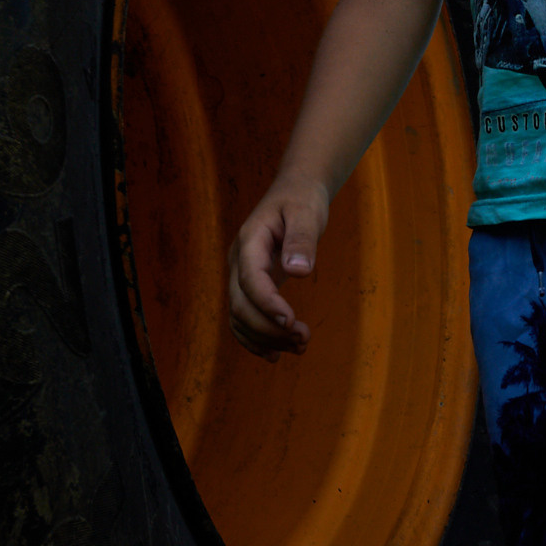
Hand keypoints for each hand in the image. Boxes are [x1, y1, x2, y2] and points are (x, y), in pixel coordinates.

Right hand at [227, 175, 329, 360]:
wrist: (294, 191)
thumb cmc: (302, 199)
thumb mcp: (307, 212)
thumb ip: (302, 239)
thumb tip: (299, 272)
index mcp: (250, 242)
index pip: (250, 281)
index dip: (267, 304)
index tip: (291, 321)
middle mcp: (239, 262)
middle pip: (240, 305)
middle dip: (269, 328)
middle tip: (303, 339)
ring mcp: (241, 275)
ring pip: (240, 317)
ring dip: (265, 338)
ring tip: (300, 346)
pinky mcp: (250, 285)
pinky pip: (243, 318)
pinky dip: (256, 339)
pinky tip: (277, 355)